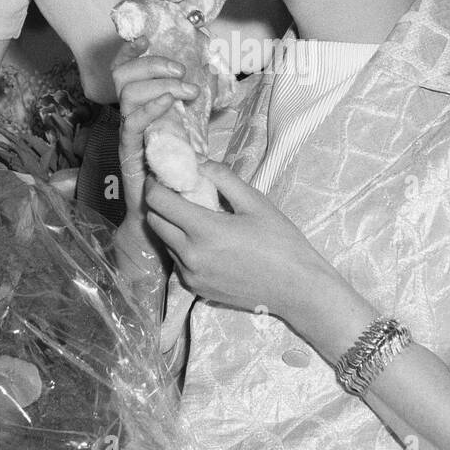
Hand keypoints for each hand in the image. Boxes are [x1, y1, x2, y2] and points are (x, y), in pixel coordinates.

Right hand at [112, 39, 197, 230]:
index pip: (125, 72)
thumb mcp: (187, 134)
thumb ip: (189, 111)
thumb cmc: (177, 176)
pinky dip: (151, 107)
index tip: (146, 36)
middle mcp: (130, 119)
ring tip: (186, 89)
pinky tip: (169, 102)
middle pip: (122, 77)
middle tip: (181, 70)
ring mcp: (128, 136)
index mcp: (141, 110)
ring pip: (127, 95)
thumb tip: (208, 81)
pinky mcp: (130, 155)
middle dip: (151, 64)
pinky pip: (132, 125)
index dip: (131, 51)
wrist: (161, 217)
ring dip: (158, 83)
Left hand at [143, 160, 331, 321]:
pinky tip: (205, 241)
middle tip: (178, 192)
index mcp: (204, 230)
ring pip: (163, 241)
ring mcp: (191, 275)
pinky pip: (176, 260)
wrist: (296, 288)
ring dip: (170, 225)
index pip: (157, 201)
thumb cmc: (281, 242)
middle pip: (153, 221)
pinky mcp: (195, 288)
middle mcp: (190, 255)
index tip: (164, 174)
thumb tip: (196, 161)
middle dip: (159, 202)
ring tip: (195, 216)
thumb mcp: (255, 202)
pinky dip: (182, 246)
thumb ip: (222, 177)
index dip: (155, 183)